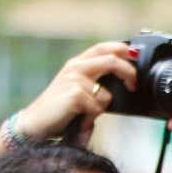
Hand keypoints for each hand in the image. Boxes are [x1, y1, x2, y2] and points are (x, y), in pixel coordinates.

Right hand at [15, 42, 139, 144]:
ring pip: (106, 94)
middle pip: (111, 60)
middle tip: (134, 86)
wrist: (34, 124)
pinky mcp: (74, 94)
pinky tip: (79, 120)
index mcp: (76, 64)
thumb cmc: (59, 110)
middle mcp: (75, 68)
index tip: (136, 56)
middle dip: (128, 72)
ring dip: (100, 109)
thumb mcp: (78, 91)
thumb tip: (124, 84)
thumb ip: (96, 84)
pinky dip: (91, 118)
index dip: (121, 49)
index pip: (102, 48)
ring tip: (85, 115)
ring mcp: (74, 79)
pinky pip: (98, 107)